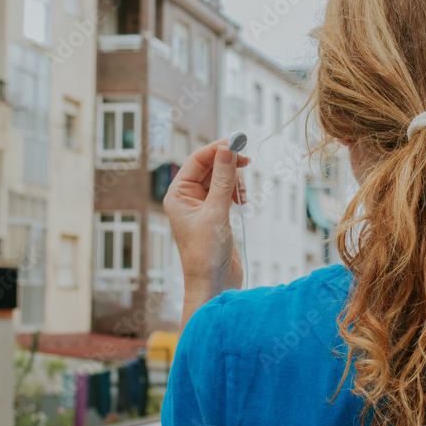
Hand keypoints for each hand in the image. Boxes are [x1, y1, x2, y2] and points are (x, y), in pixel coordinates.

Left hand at [163, 140, 250, 320]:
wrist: (213, 284)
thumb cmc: (206, 254)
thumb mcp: (216, 213)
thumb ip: (222, 180)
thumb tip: (227, 150)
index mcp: (178, 195)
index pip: (197, 160)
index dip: (217, 148)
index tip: (238, 142)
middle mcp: (187, 198)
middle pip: (209, 166)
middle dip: (228, 163)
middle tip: (247, 161)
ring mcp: (201, 206)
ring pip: (219, 178)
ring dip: (234, 180)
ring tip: (242, 195)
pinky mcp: (215, 215)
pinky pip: (225, 191)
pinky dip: (236, 191)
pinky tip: (242, 202)